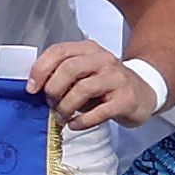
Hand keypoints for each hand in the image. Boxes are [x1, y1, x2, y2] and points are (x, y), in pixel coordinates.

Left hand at [26, 39, 162, 128]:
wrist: (143, 94)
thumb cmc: (105, 86)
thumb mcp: (83, 75)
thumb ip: (61, 76)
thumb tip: (35, 89)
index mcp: (88, 49)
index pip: (58, 51)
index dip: (40, 70)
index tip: (31, 88)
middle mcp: (103, 59)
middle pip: (69, 68)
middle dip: (53, 89)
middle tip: (50, 104)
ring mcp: (117, 78)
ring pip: (83, 89)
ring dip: (66, 107)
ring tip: (61, 117)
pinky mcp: (126, 99)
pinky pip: (99, 111)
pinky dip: (82, 121)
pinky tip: (75, 125)